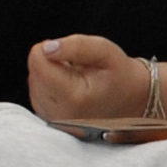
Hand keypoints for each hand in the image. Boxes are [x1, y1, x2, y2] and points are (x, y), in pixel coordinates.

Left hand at [28, 33, 153, 128]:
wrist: (133, 100)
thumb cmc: (120, 75)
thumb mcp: (105, 52)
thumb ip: (76, 46)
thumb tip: (46, 48)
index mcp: (74, 98)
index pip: (38, 61)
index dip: (51, 49)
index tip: (72, 55)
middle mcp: (61, 115)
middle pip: (34, 72)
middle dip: (52, 63)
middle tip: (78, 68)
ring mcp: (54, 121)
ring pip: (34, 83)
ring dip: (51, 74)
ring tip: (77, 79)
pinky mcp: (50, 121)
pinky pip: (37, 94)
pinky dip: (50, 86)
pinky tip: (71, 88)